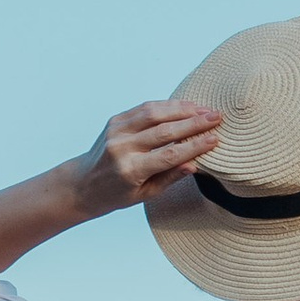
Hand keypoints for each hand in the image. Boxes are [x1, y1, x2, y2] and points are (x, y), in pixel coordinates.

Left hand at [75, 99, 224, 217]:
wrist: (84, 183)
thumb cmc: (117, 193)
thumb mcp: (145, 195)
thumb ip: (169, 178)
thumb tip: (194, 164)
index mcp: (130, 170)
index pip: (169, 155)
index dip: (194, 146)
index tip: (215, 139)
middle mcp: (121, 147)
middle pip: (164, 131)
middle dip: (193, 123)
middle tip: (216, 117)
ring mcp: (116, 131)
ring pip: (154, 113)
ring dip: (182, 108)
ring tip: (204, 108)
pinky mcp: (115, 120)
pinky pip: (144, 108)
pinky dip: (166, 105)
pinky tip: (184, 106)